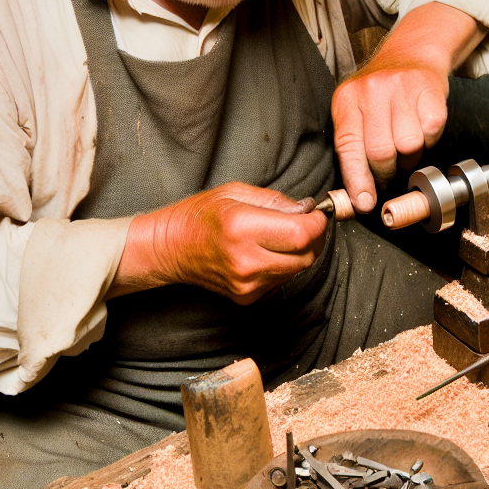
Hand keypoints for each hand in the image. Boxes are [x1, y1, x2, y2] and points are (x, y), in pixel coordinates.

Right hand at [111, 182, 326, 303]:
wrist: (170, 249)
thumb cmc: (200, 215)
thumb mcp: (237, 192)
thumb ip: (277, 201)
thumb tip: (308, 209)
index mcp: (241, 228)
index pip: (301, 234)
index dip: (318, 223)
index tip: (318, 213)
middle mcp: (245, 261)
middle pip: (306, 256)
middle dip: (315, 237)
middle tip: (307, 222)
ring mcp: (246, 284)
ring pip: (297, 269)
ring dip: (301, 252)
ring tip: (284, 235)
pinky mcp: (247, 297)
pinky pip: (282, 279)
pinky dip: (285, 264)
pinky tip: (268, 251)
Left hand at [332, 2, 488, 211]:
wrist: (410, 53)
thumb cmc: (381, 92)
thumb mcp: (355, 110)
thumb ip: (352, 147)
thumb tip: (357, 194)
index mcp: (346, 100)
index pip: (349, 147)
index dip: (357, 179)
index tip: (365, 203)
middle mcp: (370, 91)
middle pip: (381, 152)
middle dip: (387, 171)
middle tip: (390, 169)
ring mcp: (400, 87)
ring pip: (408, 145)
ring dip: (411, 156)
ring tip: (407, 144)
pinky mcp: (428, 88)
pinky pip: (431, 130)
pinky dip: (430, 138)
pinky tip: (422, 128)